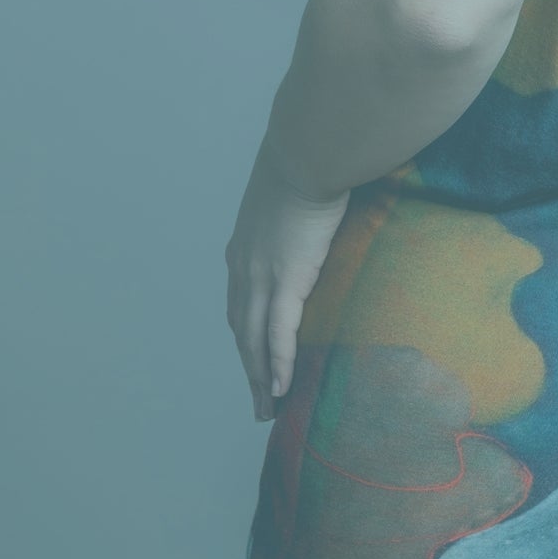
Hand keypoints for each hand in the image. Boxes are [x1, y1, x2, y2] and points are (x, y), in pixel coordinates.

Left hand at [226, 148, 351, 422]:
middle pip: (240, 331)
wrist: (307, 151)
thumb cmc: (307, 163)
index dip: (244, 338)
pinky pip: (278, 333)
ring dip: (260, 378)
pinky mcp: (286, 279)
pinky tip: (282, 389)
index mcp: (243, 250)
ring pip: (253, 340)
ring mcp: (262, 276)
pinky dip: (279, 364)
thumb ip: (297, 218)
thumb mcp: (292, 196)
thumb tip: (319, 221)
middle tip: (258, 403)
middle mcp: (244, 268)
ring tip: (268, 408)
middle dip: (248, 370)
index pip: (238, 305)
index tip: (251, 363)